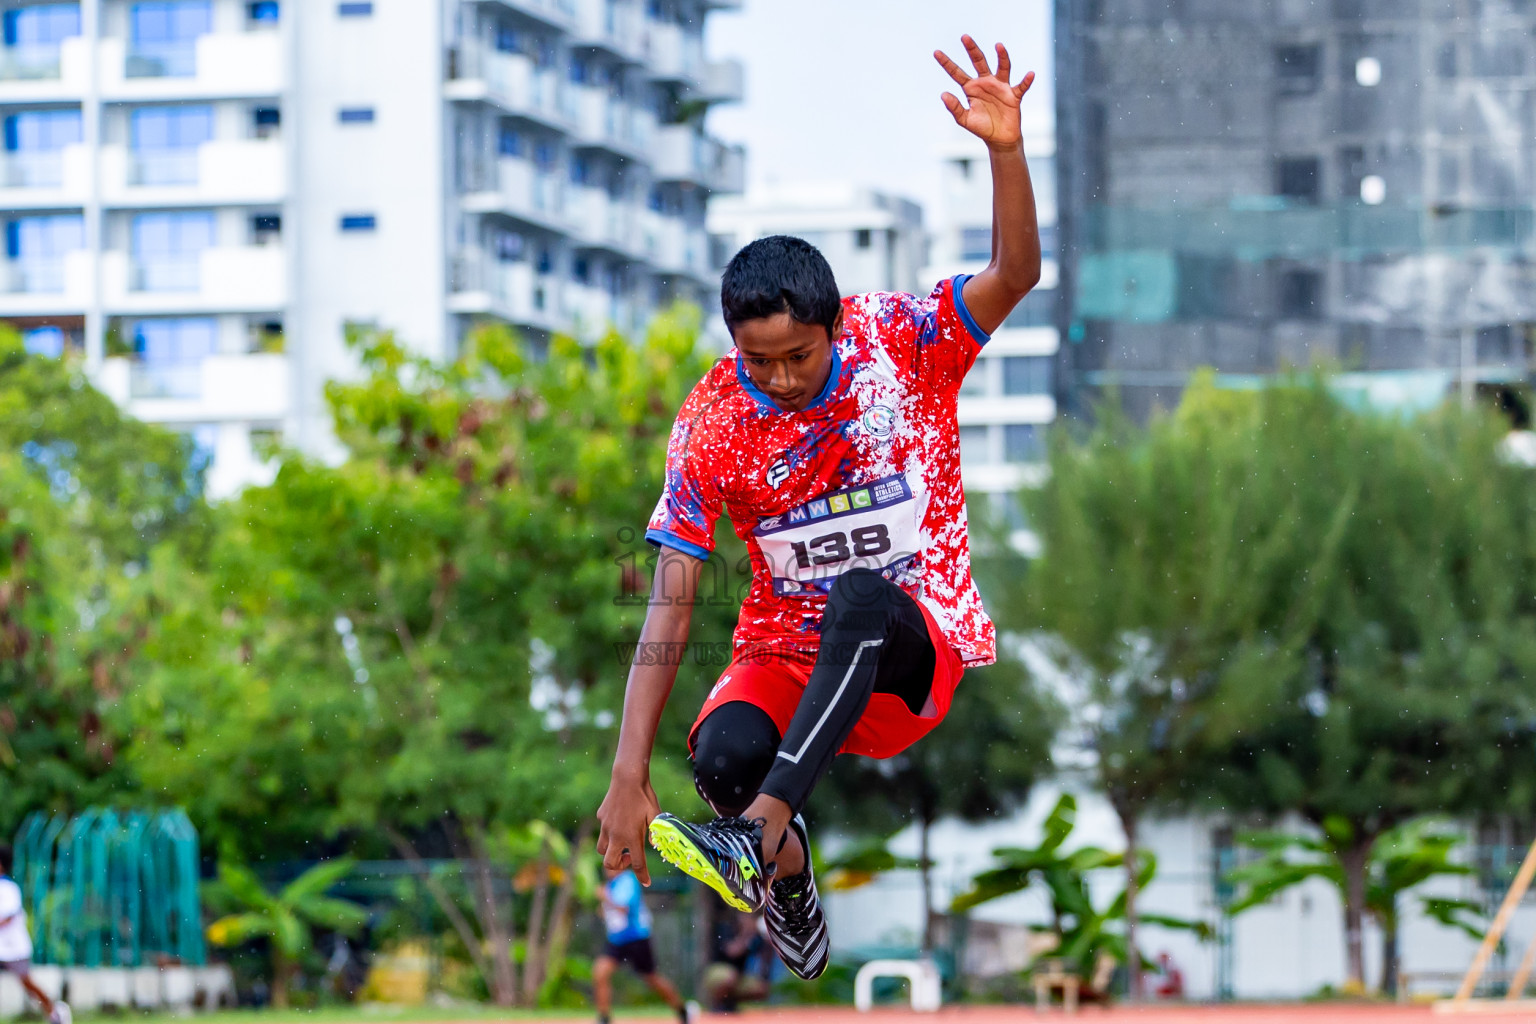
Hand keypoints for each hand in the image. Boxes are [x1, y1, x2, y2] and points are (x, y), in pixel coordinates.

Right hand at [596, 770, 660, 884]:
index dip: (642, 876)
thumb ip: (656, 832)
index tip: (647, 883)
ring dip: (611, 852)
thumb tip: (656, 845)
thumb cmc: (644, 796)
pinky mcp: (601, 818)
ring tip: (623, 843)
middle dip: (619, 867)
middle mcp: (616, 835)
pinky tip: (619, 823)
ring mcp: (606, 827)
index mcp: (632, 837)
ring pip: (602, 850)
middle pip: (610, 864)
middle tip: (629, 858)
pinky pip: (602, 831)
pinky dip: (609, 834)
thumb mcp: (656, 814)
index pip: (637, 864)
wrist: (627, 777)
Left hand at [934, 35, 1033, 149]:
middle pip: (979, 62)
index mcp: (971, 88)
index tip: (936, 52)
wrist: (999, 139)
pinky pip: (1021, 86)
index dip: (946, 63)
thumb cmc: (981, 127)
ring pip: (1002, 68)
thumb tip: (943, 94)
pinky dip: (1026, 81)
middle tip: (964, 37)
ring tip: (998, 46)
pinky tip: (1030, 74)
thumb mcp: (965, 120)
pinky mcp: (1014, 95)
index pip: (957, 73)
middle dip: (972, 50)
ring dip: (1002, 57)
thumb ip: (955, 108)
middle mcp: (985, 82)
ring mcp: (1001, 87)